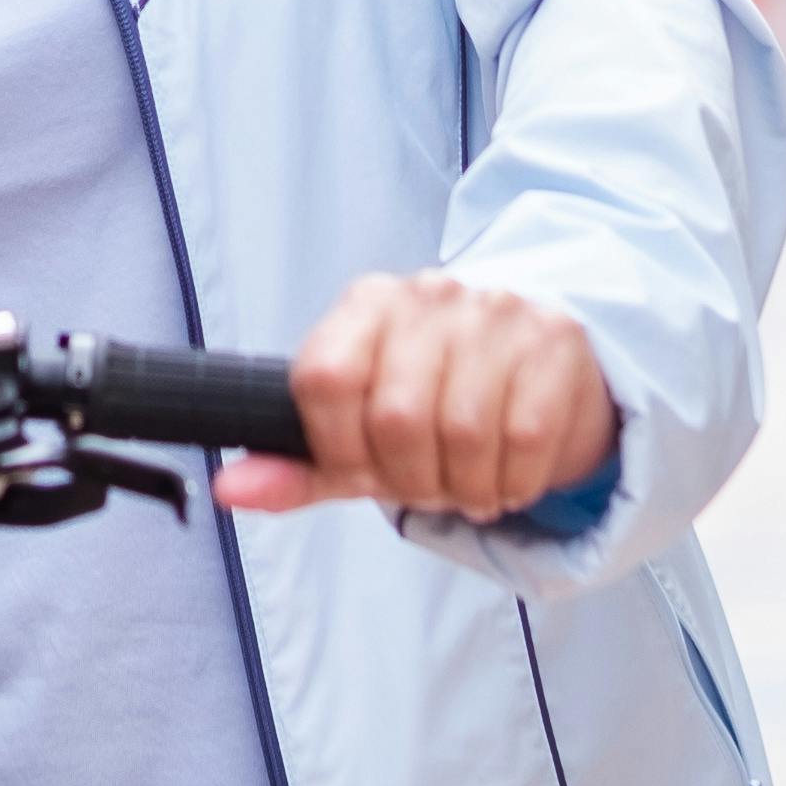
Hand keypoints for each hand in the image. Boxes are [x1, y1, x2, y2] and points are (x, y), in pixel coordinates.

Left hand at [214, 273, 615, 521]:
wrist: (539, 362)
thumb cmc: (437, 398)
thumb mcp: (358, 432)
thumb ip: (296, 463)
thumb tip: (230, 490)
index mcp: (367, 307)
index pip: (324, 378)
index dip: (337, 447)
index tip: (359, 469)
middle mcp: (429, 295)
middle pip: (396, 416)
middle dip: (410, 479)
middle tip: (429, 485)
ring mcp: (497, 311)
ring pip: (463, 432)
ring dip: (466, 487)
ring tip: (470, 482)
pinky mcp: (555, 341)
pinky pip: (524, 439)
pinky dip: (512, 482)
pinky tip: (507, 474)